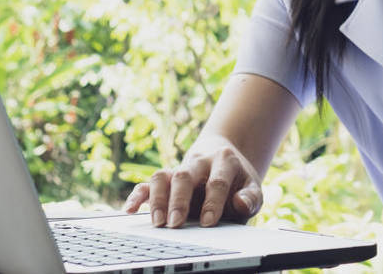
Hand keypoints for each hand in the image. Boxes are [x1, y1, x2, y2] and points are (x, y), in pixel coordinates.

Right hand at [123, 142, 262, 227]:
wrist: (223, 159)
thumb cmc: (238, 181)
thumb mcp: (251, 187)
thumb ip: (250, 198)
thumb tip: (240, 203)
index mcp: (224, 161)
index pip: (216, 181)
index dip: (212, 202)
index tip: (208, 222)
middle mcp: (199, 162)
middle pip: (185, 176)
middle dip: (179, 200)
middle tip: (175, 224)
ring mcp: (180, 169)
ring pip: (163, 176)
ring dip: (158, 199)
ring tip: (157, 222)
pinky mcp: (166, 178)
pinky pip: (147, 183)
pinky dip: (138, 195)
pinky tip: (131, 209)